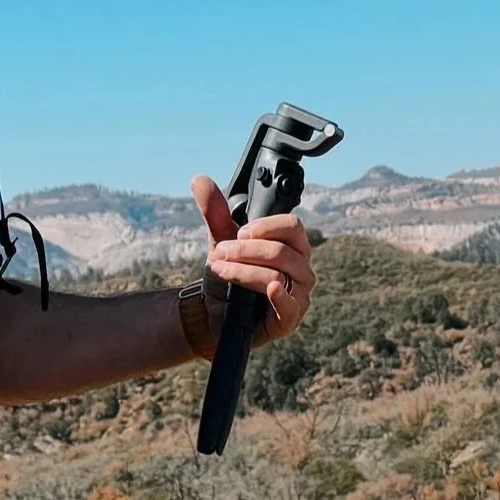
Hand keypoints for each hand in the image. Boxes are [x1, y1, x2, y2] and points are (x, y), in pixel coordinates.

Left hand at [190, 174, 313, 343]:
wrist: (212, 313)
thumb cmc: (227, 275)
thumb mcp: (220, 242)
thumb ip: (215, 212)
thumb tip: (199, 180)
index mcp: (291, 245)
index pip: (293, 226)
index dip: (266, 226)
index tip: (240, 232)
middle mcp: (301, 268)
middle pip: (283, 250)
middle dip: (246, 250)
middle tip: (220, 253)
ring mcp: (298, 295)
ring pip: (280, 275)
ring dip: (245, 270)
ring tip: (221, 270)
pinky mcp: (289, 319)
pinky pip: (291, 306)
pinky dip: (280, 296)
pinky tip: (269, 288)